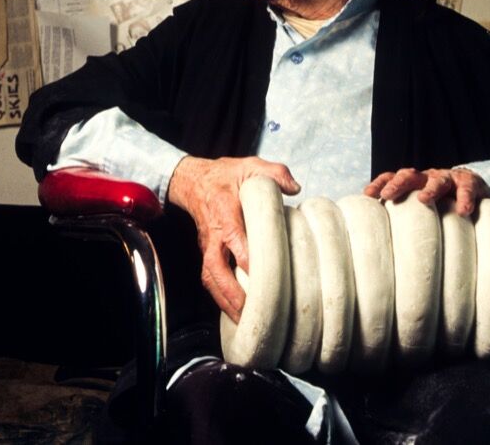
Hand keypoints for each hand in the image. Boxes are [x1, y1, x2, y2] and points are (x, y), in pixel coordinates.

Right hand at [167, 156, 299, 322]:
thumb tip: (295, 188)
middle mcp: (213, 234)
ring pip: (211, 280)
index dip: (244, 255)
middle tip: (251, 311)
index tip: (258, 273)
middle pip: (216, 268)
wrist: (193, 181)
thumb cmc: (226, 177)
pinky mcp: (208, 256)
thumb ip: (275, 173)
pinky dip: (222, 301)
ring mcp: (208, 247)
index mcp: (225, 211)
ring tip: (246, 323)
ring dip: (226, 302)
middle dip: (232, 292)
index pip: (233, 236)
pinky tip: (238, 316)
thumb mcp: (251, 165)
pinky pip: (211, 282)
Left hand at [364, 167, 489, 215]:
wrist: (478, 190)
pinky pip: (467, 188)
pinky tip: (463, 210)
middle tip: (388, 195)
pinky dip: (465, 198)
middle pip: (410, 175)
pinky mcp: (471, 183)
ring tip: (423, 199)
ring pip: (438, 180)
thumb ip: (406, 217)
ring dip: (430, 188)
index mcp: (414, 183)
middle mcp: (428, 177)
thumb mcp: (424, 208)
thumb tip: (381, 240)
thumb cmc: (444, 205)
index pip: (393, 178)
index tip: (367, 195)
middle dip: (398, 184)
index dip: (380, 184)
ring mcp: (449, 178)